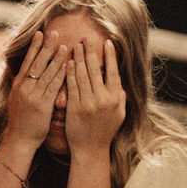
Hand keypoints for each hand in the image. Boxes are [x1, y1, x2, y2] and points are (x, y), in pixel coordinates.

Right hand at [5, 28, 66, 152]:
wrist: (19, 140)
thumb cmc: (21, 121)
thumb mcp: (18, 100)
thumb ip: (24, 86)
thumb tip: (28, 73)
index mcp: (18, 85)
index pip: (27, 61)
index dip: (34, 46)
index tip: (41, 33)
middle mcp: (24, 87)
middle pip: (37, 63)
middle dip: (46, 47)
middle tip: (55, 32)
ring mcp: (33, 96)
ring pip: (46, 73)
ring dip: (56, 58)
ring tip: (65, 45)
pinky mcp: (42, 105)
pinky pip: (53, 87)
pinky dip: (61, 75)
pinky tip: (68, 67)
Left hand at [64, 38, 125, 155]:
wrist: (90, 150)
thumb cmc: (105, 131)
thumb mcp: (119, 114)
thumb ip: (120, 97)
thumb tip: (119, 81)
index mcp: (115, 98)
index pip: (112, 72)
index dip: (110, 56)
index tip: (107, 42)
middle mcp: (103, 99)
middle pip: (95, 70)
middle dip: (90, 51)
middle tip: (87, 37)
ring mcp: (88, 103)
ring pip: (82, 75)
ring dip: (78, 58)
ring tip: (76, 45)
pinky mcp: (74, 107)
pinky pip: (71, 86)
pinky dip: (69, 73)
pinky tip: (67, 62)